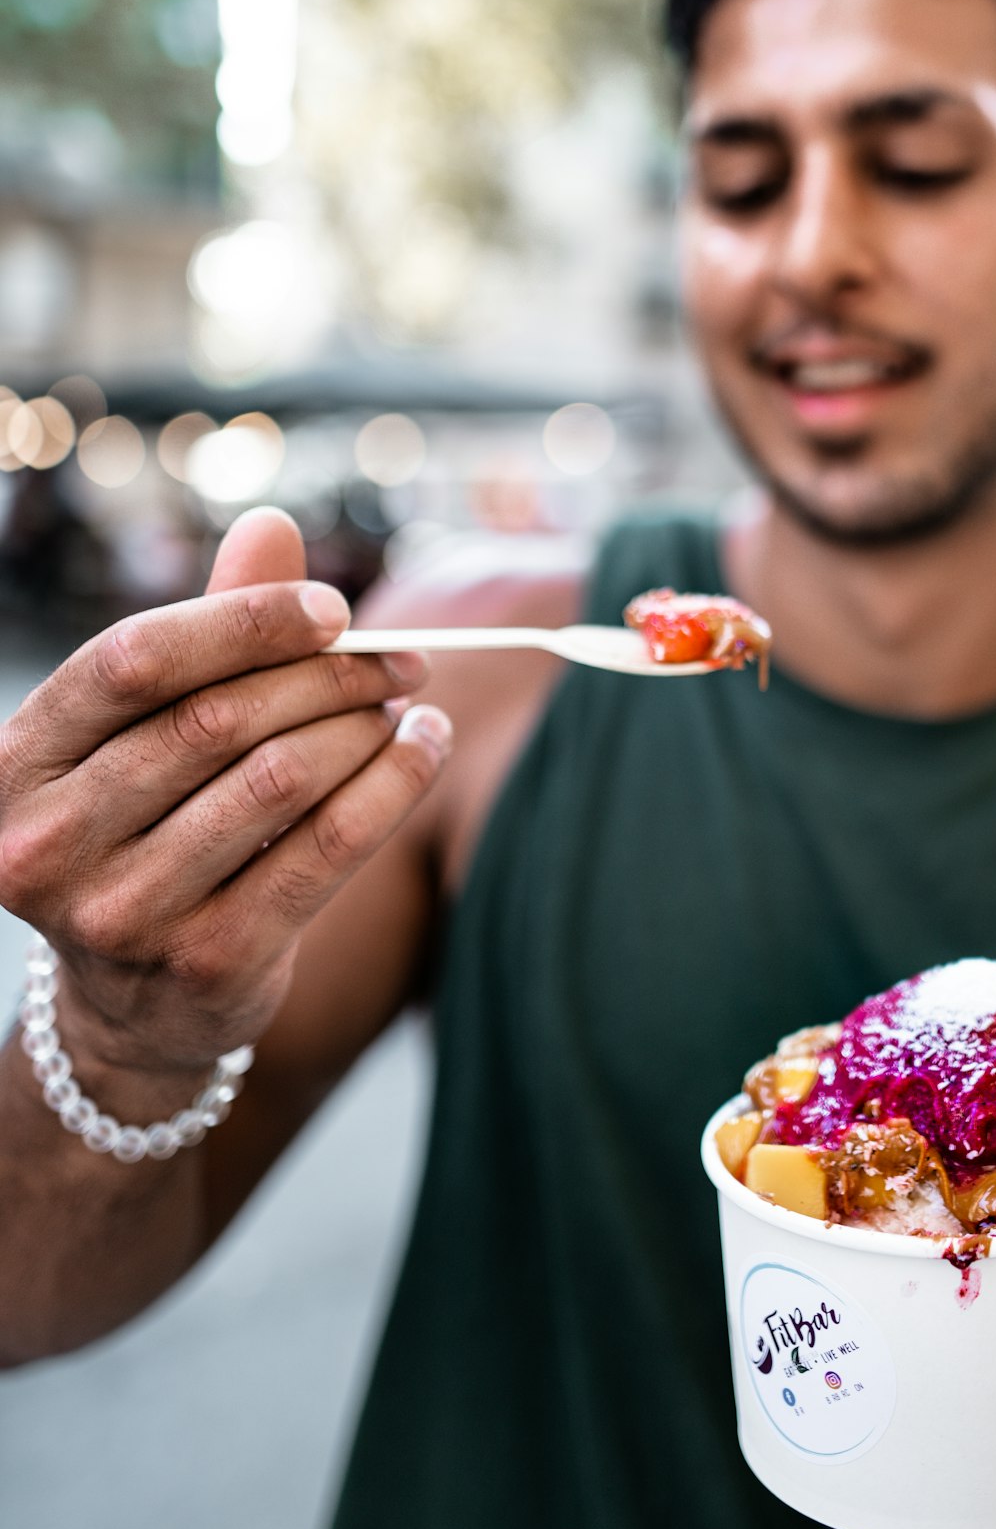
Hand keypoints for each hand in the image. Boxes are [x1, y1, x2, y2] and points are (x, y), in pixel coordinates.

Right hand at [0, 508, 451, 1094]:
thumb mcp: (145, 735)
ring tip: (405, 704)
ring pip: (279, 780)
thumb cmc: (144, 829)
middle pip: (216, 719)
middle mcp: (46, 842)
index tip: (333, 609)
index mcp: (13, 765)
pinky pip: (326, 849)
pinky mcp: (205, 961)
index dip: (242, 621)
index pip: (134, 661)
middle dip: (326, 675)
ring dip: (364, 727)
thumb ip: (206, 635)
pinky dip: (391, 786)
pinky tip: (422, 749)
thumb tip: (272, 524)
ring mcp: (121, 912)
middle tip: (397, 659)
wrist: (134, 1005)